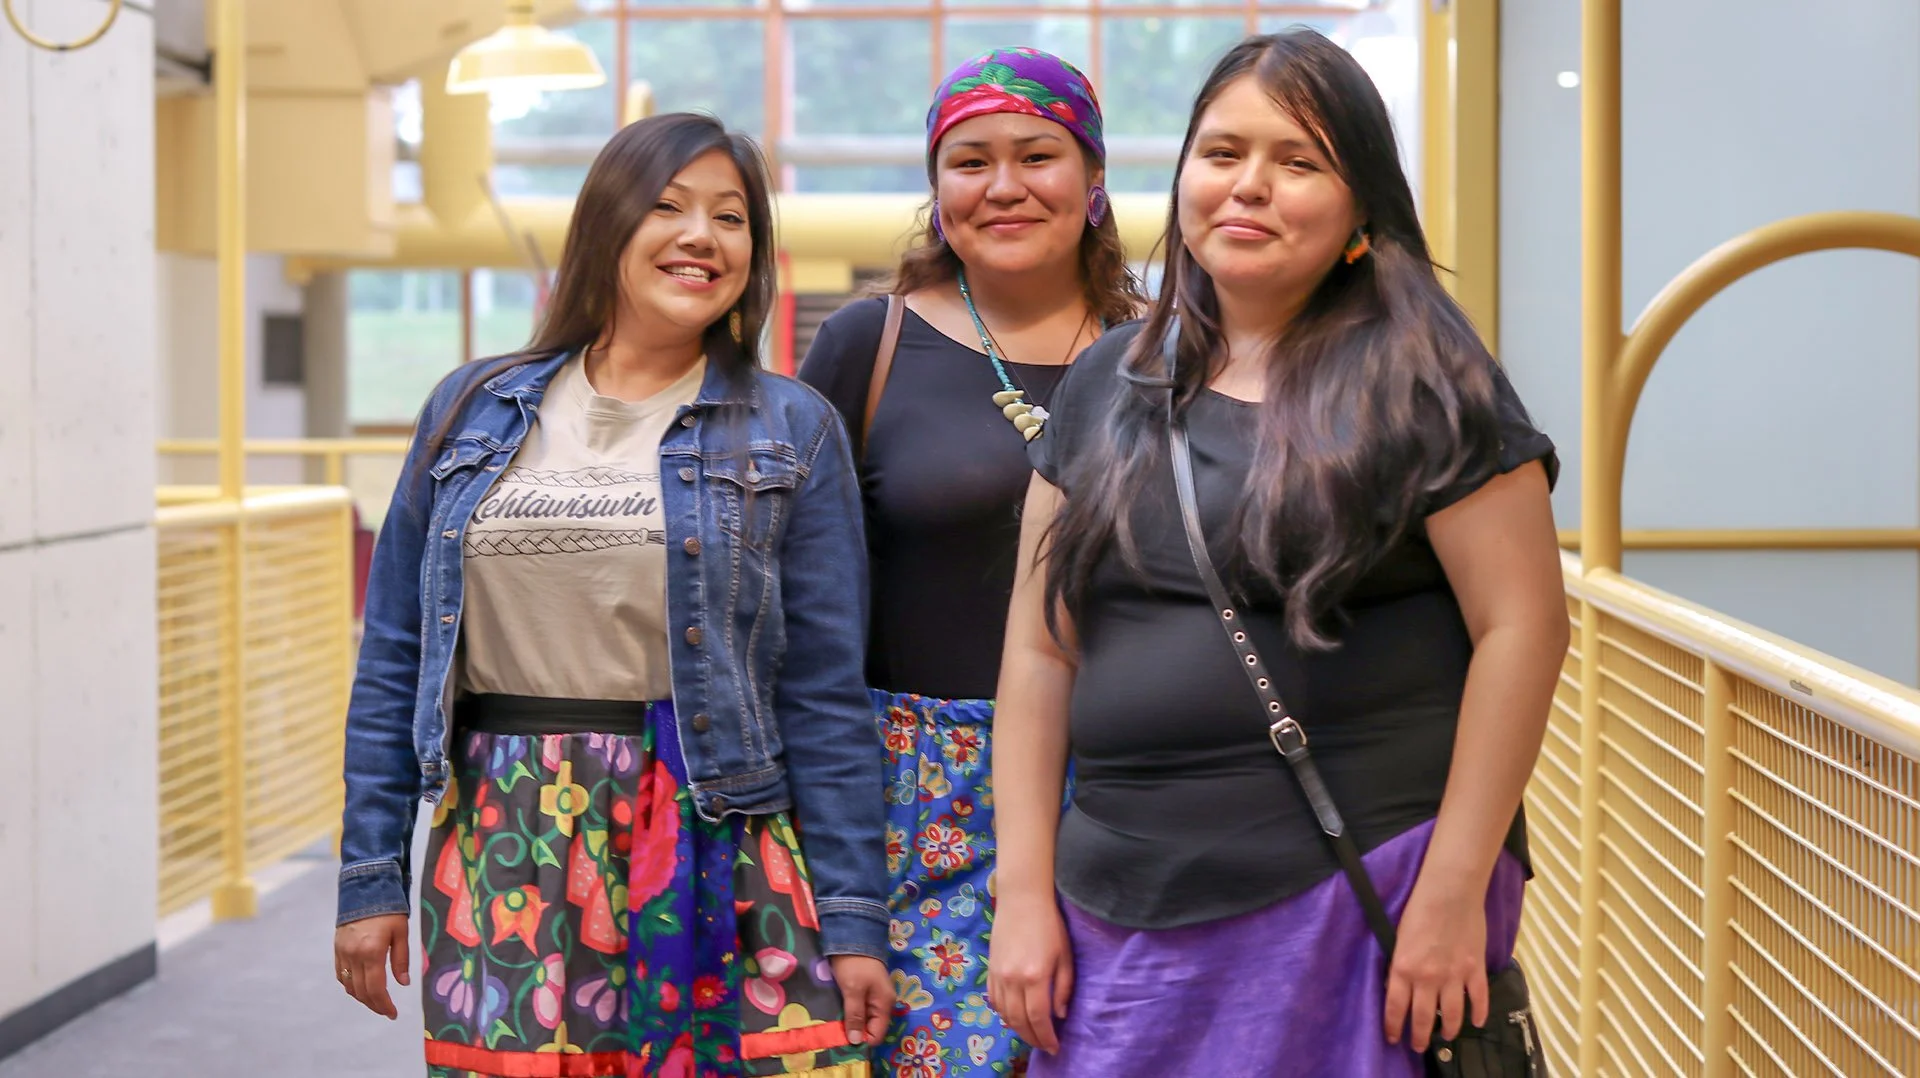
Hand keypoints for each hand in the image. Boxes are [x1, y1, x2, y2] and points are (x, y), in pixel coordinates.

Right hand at [335, 914, 409, 1019]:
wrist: (364, 889)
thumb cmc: (389, 910)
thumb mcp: (401, 932)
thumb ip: (401, 959)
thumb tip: (403, 983)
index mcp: (371, 952)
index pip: (376, 988)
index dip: (384, 1005)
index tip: (393, 1014)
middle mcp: (353, 956)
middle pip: (361, 991)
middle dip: (374, 1005)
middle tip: (386, 1011)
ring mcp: (342, 953)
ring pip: (349, 986)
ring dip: (362, 998)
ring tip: (377, 1001)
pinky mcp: (336, 949)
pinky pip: (340, 976)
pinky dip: (350, 986)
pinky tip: (362, 987)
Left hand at [829, 954, 891, 1046]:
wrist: (853, 935)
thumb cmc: (854, 964)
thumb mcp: (853, 990)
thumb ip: (855, 1016)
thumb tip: (856, 1042)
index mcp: (885, 1004)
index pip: (877, 1034)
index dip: (862, 1041)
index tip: (843, 1043)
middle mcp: (883, 1002)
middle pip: (871, 1027)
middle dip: (855, 1033)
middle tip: (835, 1035)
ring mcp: (875, 996)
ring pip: (864, 1018)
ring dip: (851, 1022)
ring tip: (834, 1026)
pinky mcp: (866, 990)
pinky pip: (860, 1008)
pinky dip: (850, 1012)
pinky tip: (839, 1013)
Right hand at [986, 895, 1072, 1053]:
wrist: (1022, 900)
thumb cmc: (1049, 925)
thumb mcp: (1065, 956)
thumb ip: (1063, 987)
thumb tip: (1059, 1014)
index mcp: (1035, 976)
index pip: (1038, 1018)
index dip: (1046, 1037)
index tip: (1054, 1047)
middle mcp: (1013, 979)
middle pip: (1019, 1020)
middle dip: (1032, 1038)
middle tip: (1044, 1046)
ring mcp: (998, 975)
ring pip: (1004, 1013)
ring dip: (1017, 1029)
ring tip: (1031, 1034)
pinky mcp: (990, 969)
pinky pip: (993, 1000)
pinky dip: (1003, 1014)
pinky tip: (1014, 1016)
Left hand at [1383, 883, 1487, 1052]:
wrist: (1449, 892)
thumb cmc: (1418, 909)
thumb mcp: (1398, 939)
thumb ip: (1400, 966)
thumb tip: (1397, 986)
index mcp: (1403, 969)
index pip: (1396, 1008)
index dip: (1394, 1028)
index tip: (1393, 1038)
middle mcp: (1427, 978)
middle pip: (1423, 1018)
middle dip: (1420, 1037)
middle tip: (1418, 1046)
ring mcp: (1454, 976)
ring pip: (1451, 1015)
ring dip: (1449, 1030)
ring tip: (1446, 1036)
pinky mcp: (1475, 969)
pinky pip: (1479, 999)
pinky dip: (1479, 1014)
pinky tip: (1477, 1022)